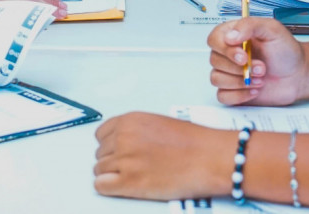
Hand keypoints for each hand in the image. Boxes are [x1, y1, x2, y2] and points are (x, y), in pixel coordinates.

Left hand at [93, 112, 231, 199]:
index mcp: (130, 121)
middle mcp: (123, 137)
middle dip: (112, 160)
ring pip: (99, 169)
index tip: (117, 151)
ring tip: (130, 177)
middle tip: (129, 166)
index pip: (101, 134)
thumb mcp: (158, 123)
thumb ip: (136, 131)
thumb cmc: (194, 142)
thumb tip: (125, 142)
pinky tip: (120, 187)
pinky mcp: (129, 182)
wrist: (209, 157)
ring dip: (111, 175)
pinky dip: (107, 188)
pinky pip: (101, 185)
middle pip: (100, 152)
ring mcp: (124, 159)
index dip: (110, 145)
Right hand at [208, 17, 308, 105]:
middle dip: (239, 68)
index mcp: (233, 36)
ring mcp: (229, 73)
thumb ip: (250, 25)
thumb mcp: (272, 29)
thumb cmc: (286, 51)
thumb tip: (230, 35)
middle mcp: (228, 54)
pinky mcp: (233, 91)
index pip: (214, 39)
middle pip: (215, 61)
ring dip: (241, 81)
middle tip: (261, 68)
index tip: (243, 55)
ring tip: (260, 79)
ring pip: (217, 79)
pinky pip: (222, 96)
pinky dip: (239, 95)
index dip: (225, 49)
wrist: (298, 75)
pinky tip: (254, 90)